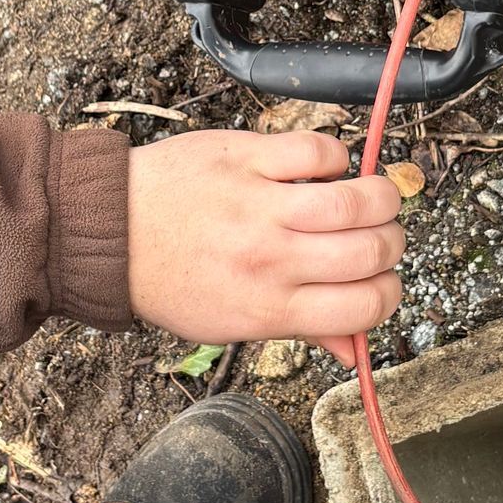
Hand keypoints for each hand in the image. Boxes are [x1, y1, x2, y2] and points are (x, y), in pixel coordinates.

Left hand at [127, 128, 403, 365]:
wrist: (110, 230)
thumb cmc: (170, 281)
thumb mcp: (230, 325)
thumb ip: (301, 331)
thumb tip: (355, 351)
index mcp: (270, 308)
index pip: (366, 306)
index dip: (390, 292)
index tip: (381, 279)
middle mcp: (270, 259)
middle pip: (371, 251)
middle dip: (392, 244)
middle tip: (380, 236)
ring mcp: (260, 206)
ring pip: (356, 200)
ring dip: (380, 197)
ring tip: (370, 198)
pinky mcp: (248, 158)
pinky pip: (318, 151)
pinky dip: (336, 157)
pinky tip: (324, 170)